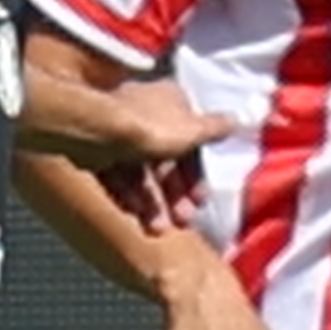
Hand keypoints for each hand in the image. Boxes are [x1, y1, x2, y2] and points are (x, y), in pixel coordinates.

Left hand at [19, 67, 233, 233]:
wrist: (93, 130)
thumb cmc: (147, 128)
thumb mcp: (191, 132)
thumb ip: (214, 129)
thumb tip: (237, 120)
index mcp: (170, 101)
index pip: (191, 141)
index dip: (197, 174)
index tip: (200, 201)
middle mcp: (144, 112)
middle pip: (165, 160)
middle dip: (174, 195)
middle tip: (181, 221)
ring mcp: (119, 131)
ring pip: (141, 172)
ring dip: (152, 202)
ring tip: (157, 228)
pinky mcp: (96, 148)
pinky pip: (117, 175)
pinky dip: (127, 195)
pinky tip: (133, 214)